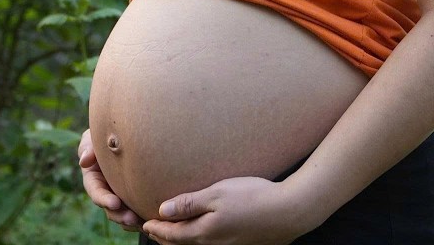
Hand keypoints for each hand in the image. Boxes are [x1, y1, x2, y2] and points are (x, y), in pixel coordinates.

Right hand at [77, 129, 143, 231]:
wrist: (125, 136)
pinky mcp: (135, 197)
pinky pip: (139, 211)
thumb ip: (88, 147)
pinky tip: (156, 219)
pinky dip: (144, 217)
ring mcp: (121, 196)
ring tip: (144, 223)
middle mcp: (106, 191)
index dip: (103, 199)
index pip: (96, 191)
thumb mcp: (92, 138)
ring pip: (125, 213)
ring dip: (133, 220)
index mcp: (94, 179)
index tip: (115, 203)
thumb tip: (84, 161)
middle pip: (111, 209)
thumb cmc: (105, 136)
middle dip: (120, 215)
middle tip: (132, 219)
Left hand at [141, 176, 316, 244]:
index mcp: (204, 233)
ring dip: (180, 240)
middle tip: (152, 231)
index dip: (156, 229)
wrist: (289, 212)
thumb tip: (163, 211)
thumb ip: (190, 203)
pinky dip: (196, 239)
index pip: (171, 234)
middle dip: (164, 238)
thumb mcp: (218, 194)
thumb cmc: (254, 198)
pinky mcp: (239, 243)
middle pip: (181, 244)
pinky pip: (209, 244)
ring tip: (171, 232)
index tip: (144, 223)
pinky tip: (202, 231)